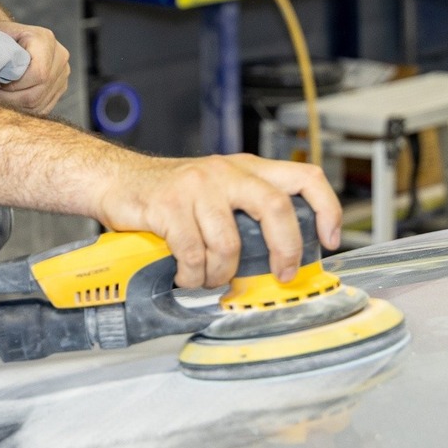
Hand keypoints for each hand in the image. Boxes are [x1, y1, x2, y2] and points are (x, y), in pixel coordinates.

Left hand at [0, 20, 69, 115]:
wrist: (8, 38)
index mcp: (45, 40)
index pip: (38, 73)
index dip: (15, 85)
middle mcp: (60, 56)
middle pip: (38, 92)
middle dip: (11, 98)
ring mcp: (62, 73)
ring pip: (39, 104)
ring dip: (15, 105)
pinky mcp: (60, 88)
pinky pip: (42, 109)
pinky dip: (23, 109)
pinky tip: (9, 99)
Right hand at [92, 153, 342, 287]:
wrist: (117, 181)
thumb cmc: (171, 195)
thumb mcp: (218, 192)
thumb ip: (248, 212)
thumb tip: (284, 259)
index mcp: (247, 169)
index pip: (304, 177)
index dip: (326, 209)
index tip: (330, 240)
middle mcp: (226, 172)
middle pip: (276, 209)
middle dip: (285, 251)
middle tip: (281, 274)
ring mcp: (197, 186)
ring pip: (229, 244)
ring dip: (220, 274)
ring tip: (208, 278)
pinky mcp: (169, 206)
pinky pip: (192, 254)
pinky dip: (191, 275)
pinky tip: (185, 274)